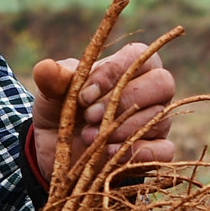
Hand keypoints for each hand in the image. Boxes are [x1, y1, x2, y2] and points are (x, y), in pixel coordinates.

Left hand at [28, 35, 178, 178]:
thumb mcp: (52, 94)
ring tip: (88, 138)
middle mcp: (152, 90)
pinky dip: (138, 153)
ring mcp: (158, 121)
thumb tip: (45, 68)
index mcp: (131, 64)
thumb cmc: (62, 111)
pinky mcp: (157, 151)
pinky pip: (164, 150)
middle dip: (122, 102)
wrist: (59, 152)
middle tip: (89, 117)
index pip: (137, 56)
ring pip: (159, 118)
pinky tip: (110, 154)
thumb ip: (53, 79)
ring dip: (122, 129)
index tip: (84, 95)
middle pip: (162, 84)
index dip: (112, 74)